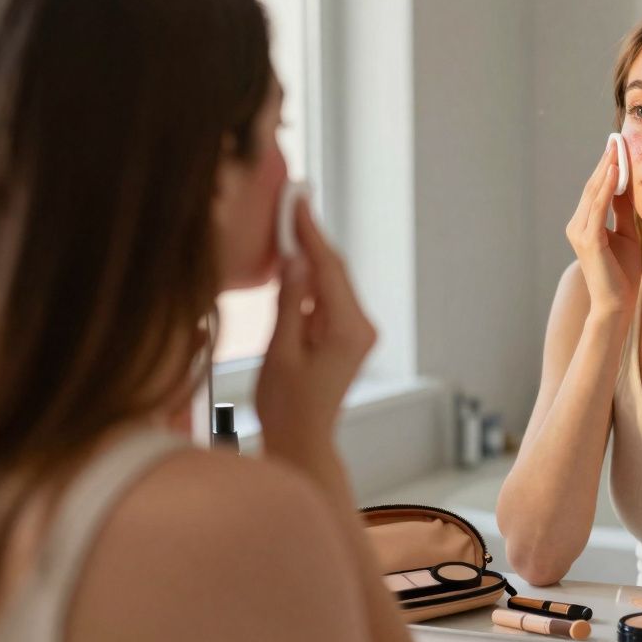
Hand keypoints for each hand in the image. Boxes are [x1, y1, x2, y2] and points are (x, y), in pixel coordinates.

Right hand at [255, 201, 375, 456]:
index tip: (296, 201)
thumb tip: (295, 259)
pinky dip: (311, 280)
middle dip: (311, 238)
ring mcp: (358, 332)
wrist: (303, 439)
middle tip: (291, 202)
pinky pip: (328, 298)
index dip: (310, 232)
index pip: (329, 269)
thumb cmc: (287, 406)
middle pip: (334, 271)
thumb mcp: (280, 352)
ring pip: (331, 283)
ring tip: (288, 223)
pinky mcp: (347, 336)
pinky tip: (292, 262)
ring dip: (310, 257)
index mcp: (348, 330)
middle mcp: (361, 327)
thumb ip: (289, 303)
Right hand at [565, 138, 641, 315]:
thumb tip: (627, 186)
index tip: (618, 147)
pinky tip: (616, 171)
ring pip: (594, 193)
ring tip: (617, 148)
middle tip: (617, 139)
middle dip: (606, 162)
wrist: (617, 304)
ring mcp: (580, 232)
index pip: (596, 190)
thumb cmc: (622, 274)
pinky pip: (598, 207)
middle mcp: (577, 225)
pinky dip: (607, 187)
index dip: (607, 168)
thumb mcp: (626, 234)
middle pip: (593, 187)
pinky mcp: (588, 240)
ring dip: (607, 169)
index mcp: (585, 224)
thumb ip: (623, 211)